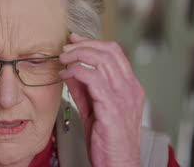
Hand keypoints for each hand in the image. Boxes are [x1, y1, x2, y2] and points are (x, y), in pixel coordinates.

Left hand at [59, 33, 143, 166]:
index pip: (115, 52)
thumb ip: (83, 88)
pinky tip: (65, 75)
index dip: (93, 42)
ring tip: (62, 59)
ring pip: (102, 61)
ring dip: (78, 55)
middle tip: (65, 48)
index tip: (74, 40)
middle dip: (83, 45)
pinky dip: (76, 72)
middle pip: (109, 51)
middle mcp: (130, 89)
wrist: (119, 164)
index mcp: (130, 87)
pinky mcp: (112, 108)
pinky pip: (93, 79)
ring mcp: (123, 97)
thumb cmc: (107, 139)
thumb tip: (69, 69)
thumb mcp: (94, 107)